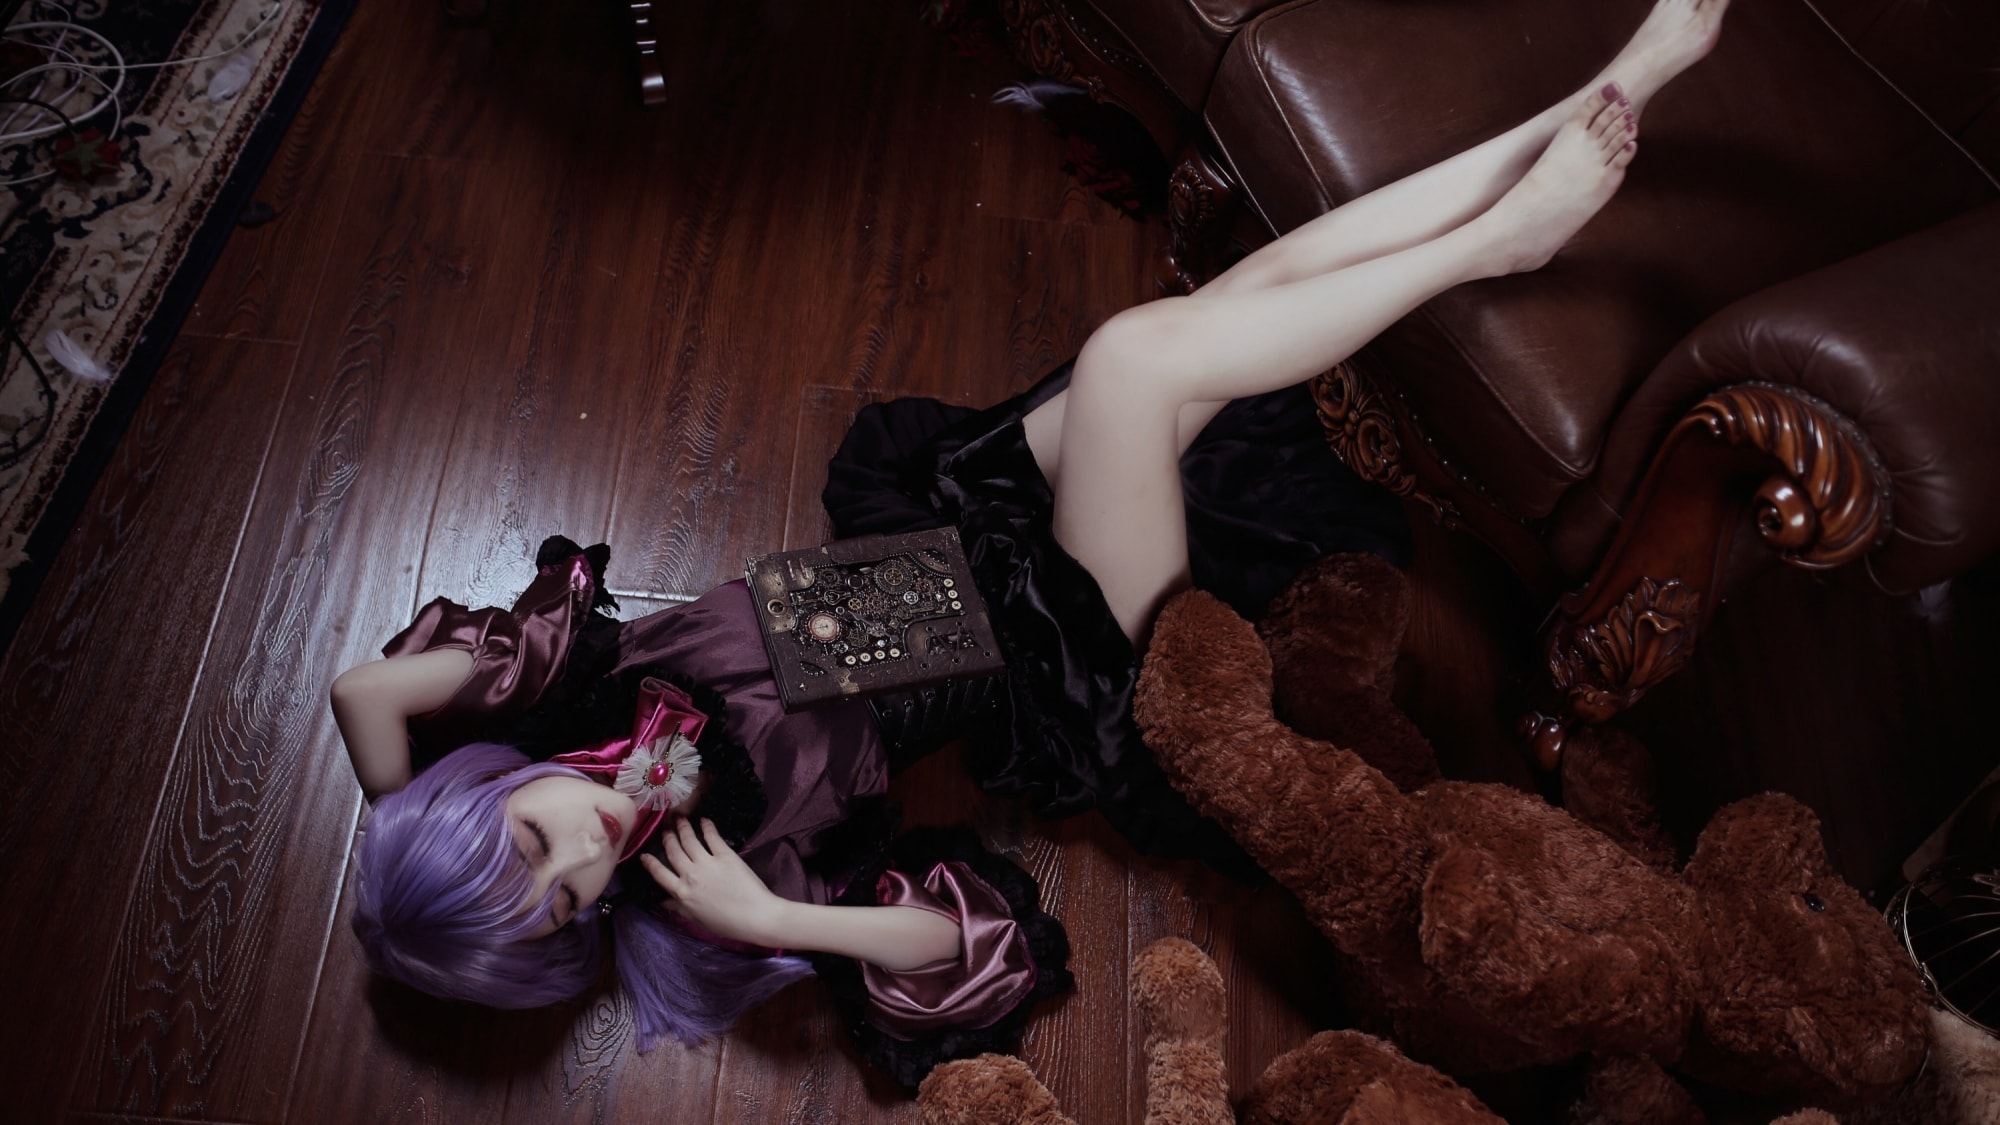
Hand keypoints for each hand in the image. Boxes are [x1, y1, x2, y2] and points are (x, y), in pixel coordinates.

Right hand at [640, 817, 786, 945]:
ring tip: (679, 818)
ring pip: (689, 840)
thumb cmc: (726, 923)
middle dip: (668, 839)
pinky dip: (707, 827)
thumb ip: (679, 908)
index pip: (660, 875)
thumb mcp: (697, 919)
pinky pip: (712, 837)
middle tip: (665, 829)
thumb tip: (662, 901)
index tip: (644, 854)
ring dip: (682, 828)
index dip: (651, 863)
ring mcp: (707, 863)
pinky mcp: (725, 855)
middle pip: (674, 852)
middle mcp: (690, 875)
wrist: (755, 916)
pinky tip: (704, 820)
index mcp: (682, 893)